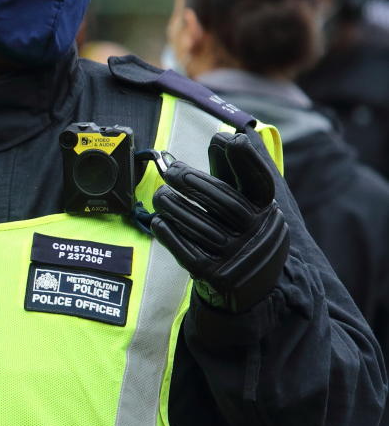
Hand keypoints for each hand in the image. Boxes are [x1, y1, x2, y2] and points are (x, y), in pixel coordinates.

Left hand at [149, 132, 288, 312]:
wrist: (249, 288)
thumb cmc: (239, 232)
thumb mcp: (243, 205)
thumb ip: (231, 174)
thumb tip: (222, 137)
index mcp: (266, 213)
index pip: (259, 183)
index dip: (247, 161)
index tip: (231, 139)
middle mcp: (256, 234)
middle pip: (223, 201)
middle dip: (193, 182)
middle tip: (170, 171)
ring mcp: (236, 257)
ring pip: (200, 225)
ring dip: (175, 206)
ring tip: (160, 194)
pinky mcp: (214, 275)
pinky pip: (187, 250)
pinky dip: (170, 233)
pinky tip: (159, 219)